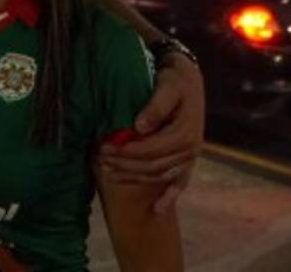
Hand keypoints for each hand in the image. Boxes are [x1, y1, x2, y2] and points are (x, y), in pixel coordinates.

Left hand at [98, 53, 203, 212]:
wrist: (189, 79)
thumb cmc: (174, 81)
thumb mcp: (167, 87)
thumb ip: (155, 106)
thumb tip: (138, 127)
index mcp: (184, 134)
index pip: (150, 150)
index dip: (126, 152)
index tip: (104, 148)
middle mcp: (190, 150)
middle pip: (153, 166)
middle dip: (125, 165)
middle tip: (100, 159)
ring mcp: (190, 157)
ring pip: (160, 176)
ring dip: (135, 178)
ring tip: (109, 174)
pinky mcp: (188, 159)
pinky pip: (180, 183)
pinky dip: (169, 197)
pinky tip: (157, 211)